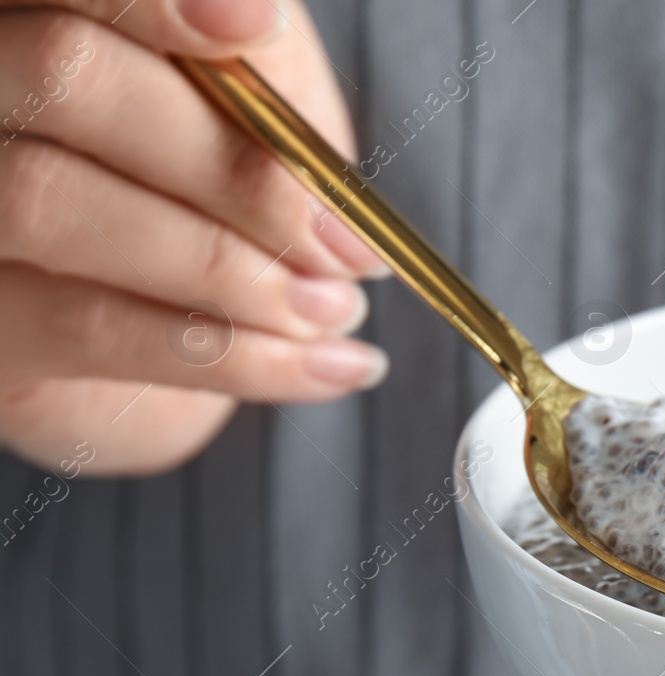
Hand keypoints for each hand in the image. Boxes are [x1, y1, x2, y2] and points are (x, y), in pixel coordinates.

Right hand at [0, 0, 388, 475]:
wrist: (170, 324)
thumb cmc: (216, 180)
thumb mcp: (247, 106)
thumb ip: (256, 79)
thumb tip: (284, 90)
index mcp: (31, 20)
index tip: (257, 26)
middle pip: (64, 78)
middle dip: (229, 165)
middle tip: (347, 241)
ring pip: (53, 203)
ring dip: (230, 268)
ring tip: (338, 308)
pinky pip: (92, 328)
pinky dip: (239, 353)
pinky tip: (339, 367)